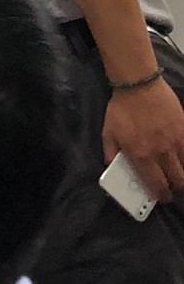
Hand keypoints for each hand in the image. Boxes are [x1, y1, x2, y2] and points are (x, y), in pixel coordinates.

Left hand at [104, 78, 183, 201]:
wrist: (139, 86)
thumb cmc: (121, 109)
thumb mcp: (108, 132)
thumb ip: (111, 152)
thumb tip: (113, 166)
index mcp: (140, 155)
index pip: (155, 183)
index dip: (160, 194)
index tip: (162, 198)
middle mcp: (161, 152)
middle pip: (176, 180)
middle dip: (175, 188)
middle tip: (171, 187)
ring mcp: (176, 141)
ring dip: (183, 175)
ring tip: (179, 174)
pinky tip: (183, 158)